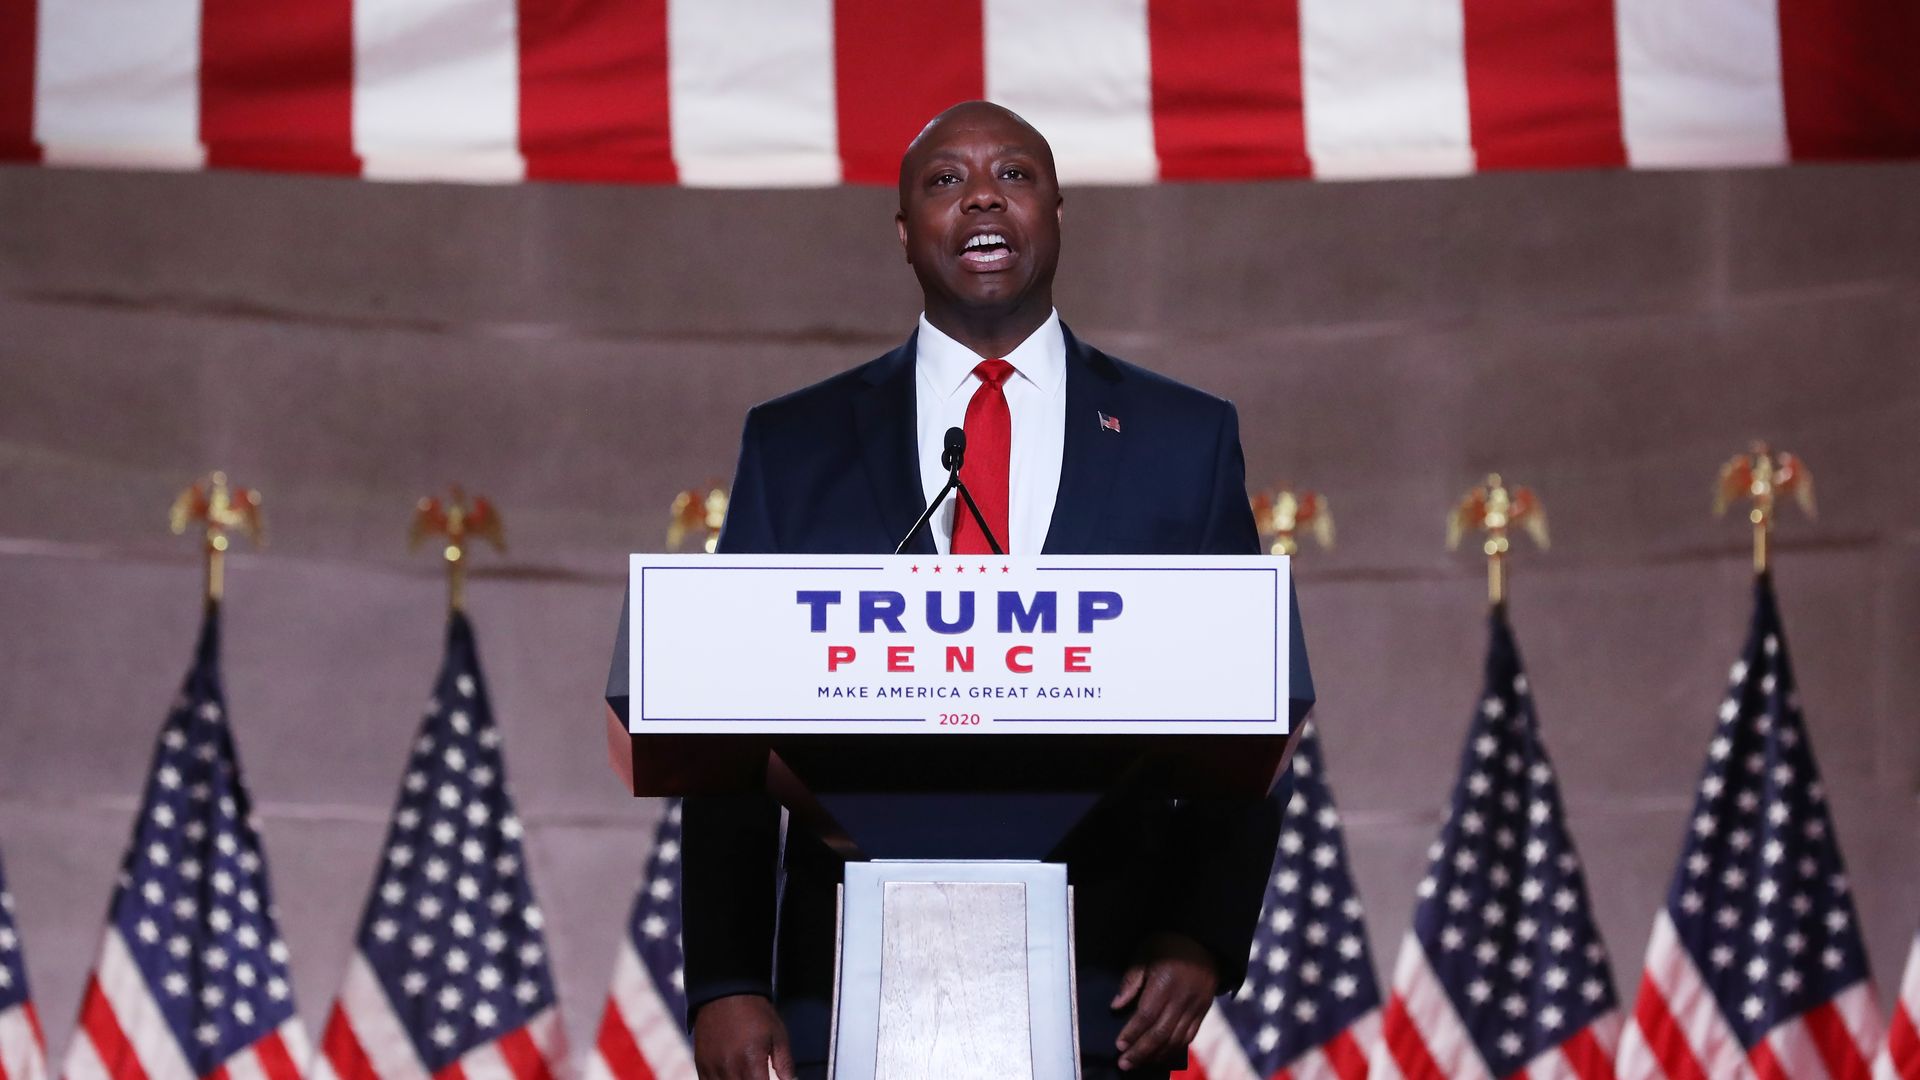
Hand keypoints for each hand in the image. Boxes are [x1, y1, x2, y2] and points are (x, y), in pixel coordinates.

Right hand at [691, 994, 794, 1079]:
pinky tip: (730, 1077)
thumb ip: (785, 1063)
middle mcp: (729, 1068)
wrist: (726, 992)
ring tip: (745, 1075)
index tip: (767, 1079)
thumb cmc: (754, 1011)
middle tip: (758, 1076)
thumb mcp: (778, 1034)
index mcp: (750, 1062)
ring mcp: (712, 1067)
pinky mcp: (701, 1063)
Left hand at [1111, 932, 1217, 1071]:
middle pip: (1160, 1033)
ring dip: (1156, 1055)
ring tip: (1139, 1063)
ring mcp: (1195, 1007)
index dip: (1132, 1033)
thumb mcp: (1145, 953)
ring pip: (1175, 1039)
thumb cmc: (1168, 945)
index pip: (1146, 1016)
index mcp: (1165, 984)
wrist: (1205, 942)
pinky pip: (1189, 1036)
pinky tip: (1161, 1055)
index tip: (1119, 1046)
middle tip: (1124, 1063)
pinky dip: (1174, 1049)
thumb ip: (1131, 980)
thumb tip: (1116, 1006)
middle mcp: (1182, 999)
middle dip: (1141, 1051)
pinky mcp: (1203, 1011)